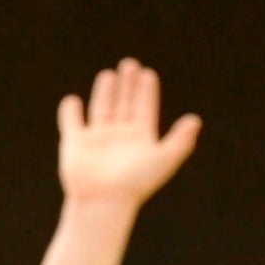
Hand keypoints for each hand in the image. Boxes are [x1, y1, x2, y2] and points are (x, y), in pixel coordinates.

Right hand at [57, 58, 201, 203]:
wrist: (103, 201)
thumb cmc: (135, 183)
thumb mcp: (164, 159)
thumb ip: (180, 140)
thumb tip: (195, 120)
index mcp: (140, 138)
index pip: (144, 108)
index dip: (146, 92)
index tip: (148, 75)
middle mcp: (118, 136)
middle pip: (124, 104)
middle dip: (127, 84)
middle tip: (130, 64)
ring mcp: (96, 139)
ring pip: (102, 108)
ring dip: (105, 92)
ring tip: (109, 75)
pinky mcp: (75, 143)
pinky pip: (71, 123)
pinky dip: (70, 112)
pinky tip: (73, 102)